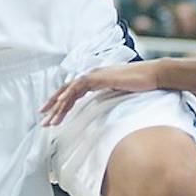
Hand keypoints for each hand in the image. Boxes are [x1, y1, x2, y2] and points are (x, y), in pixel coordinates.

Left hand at [41, 61, 159, 125]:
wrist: (153, 76)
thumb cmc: (141, 85)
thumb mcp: (121, 94)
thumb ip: (110, 99)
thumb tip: (106, 112)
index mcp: (96, 79)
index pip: (73, 92)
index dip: (61, 103)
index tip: (52, 114)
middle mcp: (92, 75)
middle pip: (66, 91)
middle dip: (53, 106)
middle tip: (43, 120)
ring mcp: (94, 75)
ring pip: (68, 91)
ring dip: (57, 107)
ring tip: (49, 120)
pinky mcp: (97, 77)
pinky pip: (77, 88)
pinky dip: (66, 98)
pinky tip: (59, 107)